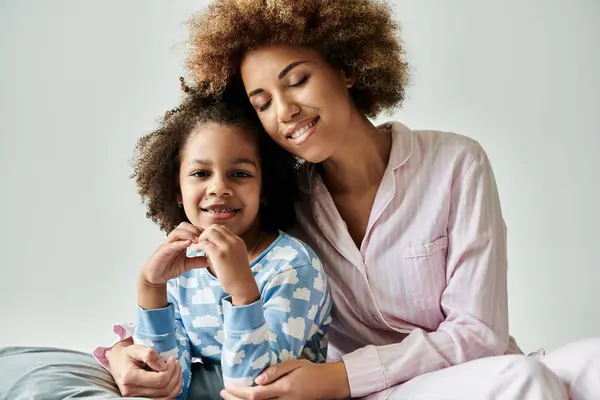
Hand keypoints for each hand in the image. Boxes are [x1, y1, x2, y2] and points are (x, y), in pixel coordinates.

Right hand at [109, 339, 181, 398]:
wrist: (118, 361)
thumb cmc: (127, 354)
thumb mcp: (136, 349)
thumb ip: (149, 355)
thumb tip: (164, 366)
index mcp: (130, 377)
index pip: (159, 380)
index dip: (170, 369)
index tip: (172, 359)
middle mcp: (131, 391)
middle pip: (164, 390)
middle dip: (175, 375)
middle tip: (175, 363)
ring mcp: (136, 398)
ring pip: (165, 397)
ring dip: (176, 384)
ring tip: (176, 371)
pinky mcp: (141, 399)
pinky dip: (172, 390)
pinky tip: (173, 379)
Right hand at [140, 222, 206, 285]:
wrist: (155, 276)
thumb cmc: (170, 268)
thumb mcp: (187, 264)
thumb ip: (198, 261)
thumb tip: (211, 260)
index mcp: (180, 240)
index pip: (191, 228)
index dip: (200, 230)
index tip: (210, 236)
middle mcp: (174, 240)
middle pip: (184, 225)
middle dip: (195, 229)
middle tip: (204, 237)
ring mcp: (167, 244)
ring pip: (177, 231)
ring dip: (188, 233)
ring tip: (197, 240)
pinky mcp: (162, 251)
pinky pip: (171, 244)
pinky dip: (180, 242)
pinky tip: (188, 244)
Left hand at [195, 225, 258, 304]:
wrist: (243, 286)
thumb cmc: (238, 275)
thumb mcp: (237, 257)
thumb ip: (229, 249)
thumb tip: (216, 246)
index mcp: (238, 241)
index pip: (222, 228)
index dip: (211, 233)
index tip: (207, 241)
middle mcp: (234, 241)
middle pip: (215, 227)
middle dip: (205, 233)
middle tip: (200, 243)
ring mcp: (227, 247)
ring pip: (210, 232)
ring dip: (201, 238)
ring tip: (198, 247)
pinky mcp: (220, 255)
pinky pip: (205, 244)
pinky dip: (199, 246)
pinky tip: (197, 251)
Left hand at [220, 360, 349, 399]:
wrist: (328, 385)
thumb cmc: (311, 371)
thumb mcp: (295, 364)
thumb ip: (276, 370)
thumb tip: (258, 378)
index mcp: (284, 388)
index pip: (255, 395)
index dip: (238, 393)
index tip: (227, 387)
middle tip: (223, 393)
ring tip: (230, 398)